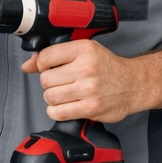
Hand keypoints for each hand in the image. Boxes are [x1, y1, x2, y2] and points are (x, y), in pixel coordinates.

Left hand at [22, 39, 139, 123]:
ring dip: (53, 98)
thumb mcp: (83, 51)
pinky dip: (56, 111)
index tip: (49, 68)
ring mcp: (89, 89)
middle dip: (50, 83)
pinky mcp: (91, 108)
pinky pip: (58, 112)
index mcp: (83, 50)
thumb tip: (27, 66)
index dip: (42, 65)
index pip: (45, 57)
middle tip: (61, 83)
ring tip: (65, 94)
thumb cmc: (106, 67)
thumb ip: (54, 55)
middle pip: (45, 79)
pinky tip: (65, 106)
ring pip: (50, 96)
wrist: (134, 84)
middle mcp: (86, 68)